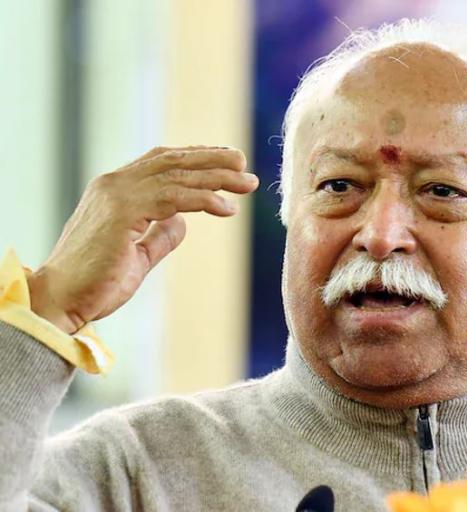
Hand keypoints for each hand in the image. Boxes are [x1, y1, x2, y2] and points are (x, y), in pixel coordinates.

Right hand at [26, 146, 257, 333]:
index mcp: (115, 189)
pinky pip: (175, 198)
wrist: (60, 301)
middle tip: (243, 162)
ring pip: (177, 176)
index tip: (225, 160)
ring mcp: (117, 194)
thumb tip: (184, 222)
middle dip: (211, 160)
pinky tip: (228, 208)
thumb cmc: (95, 283)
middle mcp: (114, 184)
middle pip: (172, 161)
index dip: (194, 157)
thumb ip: (160, 235)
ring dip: (216, 177)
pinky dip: (205, 200)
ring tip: (247, 182)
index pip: (160, 161)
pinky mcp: (124, 212)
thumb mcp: (138, 255)